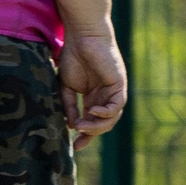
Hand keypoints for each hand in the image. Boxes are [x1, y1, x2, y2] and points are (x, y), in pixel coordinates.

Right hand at [58, 31, 128, 152]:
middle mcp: (105, 96)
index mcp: (93, 97)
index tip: (75, 147)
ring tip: (82, 127)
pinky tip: (93, 112)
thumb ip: (69, 105)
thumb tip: (72, 126)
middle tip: (79, 141)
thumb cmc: (73, 57)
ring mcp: (113, 91)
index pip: (92, 121)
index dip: (86, 135)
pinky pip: (116, 105)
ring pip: (111, 118)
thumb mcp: (66, 86)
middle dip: (92, 134)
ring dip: (97, 126)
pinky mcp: (119, 85)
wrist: (82, 37)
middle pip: (104, 123)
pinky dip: (106, 113)